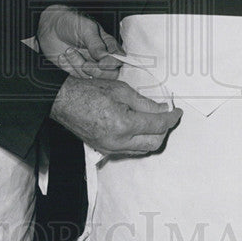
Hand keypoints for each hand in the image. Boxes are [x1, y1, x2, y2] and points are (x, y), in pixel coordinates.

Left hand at [37, 4, 122, 78]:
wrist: (49, 27)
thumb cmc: (70, 23)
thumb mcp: (85, 28)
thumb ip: (96, 44)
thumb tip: (105, 57)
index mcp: (108, 44)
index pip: (119, 59)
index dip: (112, 63)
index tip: (101, 62)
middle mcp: (101, 56)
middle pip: (111, 74)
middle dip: (96, 71)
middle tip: (85, 64)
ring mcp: (89, 64)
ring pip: (91, 76)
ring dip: (78, 64)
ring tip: (69, 50)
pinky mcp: (76, 69)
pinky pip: (77, 76)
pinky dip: (69, 66)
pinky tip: (63, 55)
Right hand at [50, 75, 181, 155]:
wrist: (64, 101)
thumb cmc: (89, 91)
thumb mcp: (122, 90)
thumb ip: (145, 103)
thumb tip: (162, 109)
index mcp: (124, 125)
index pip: (158, 126)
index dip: (171, 118)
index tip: (177, 112)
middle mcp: (118, 142)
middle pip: (154, 143)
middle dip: (164, 130)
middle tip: (166, 115)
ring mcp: (110, 149)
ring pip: (142, 149)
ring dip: (152, 137)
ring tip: (154, 120)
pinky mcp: (104, 150)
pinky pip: (129, 150)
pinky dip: (139, 141)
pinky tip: (139, 128)